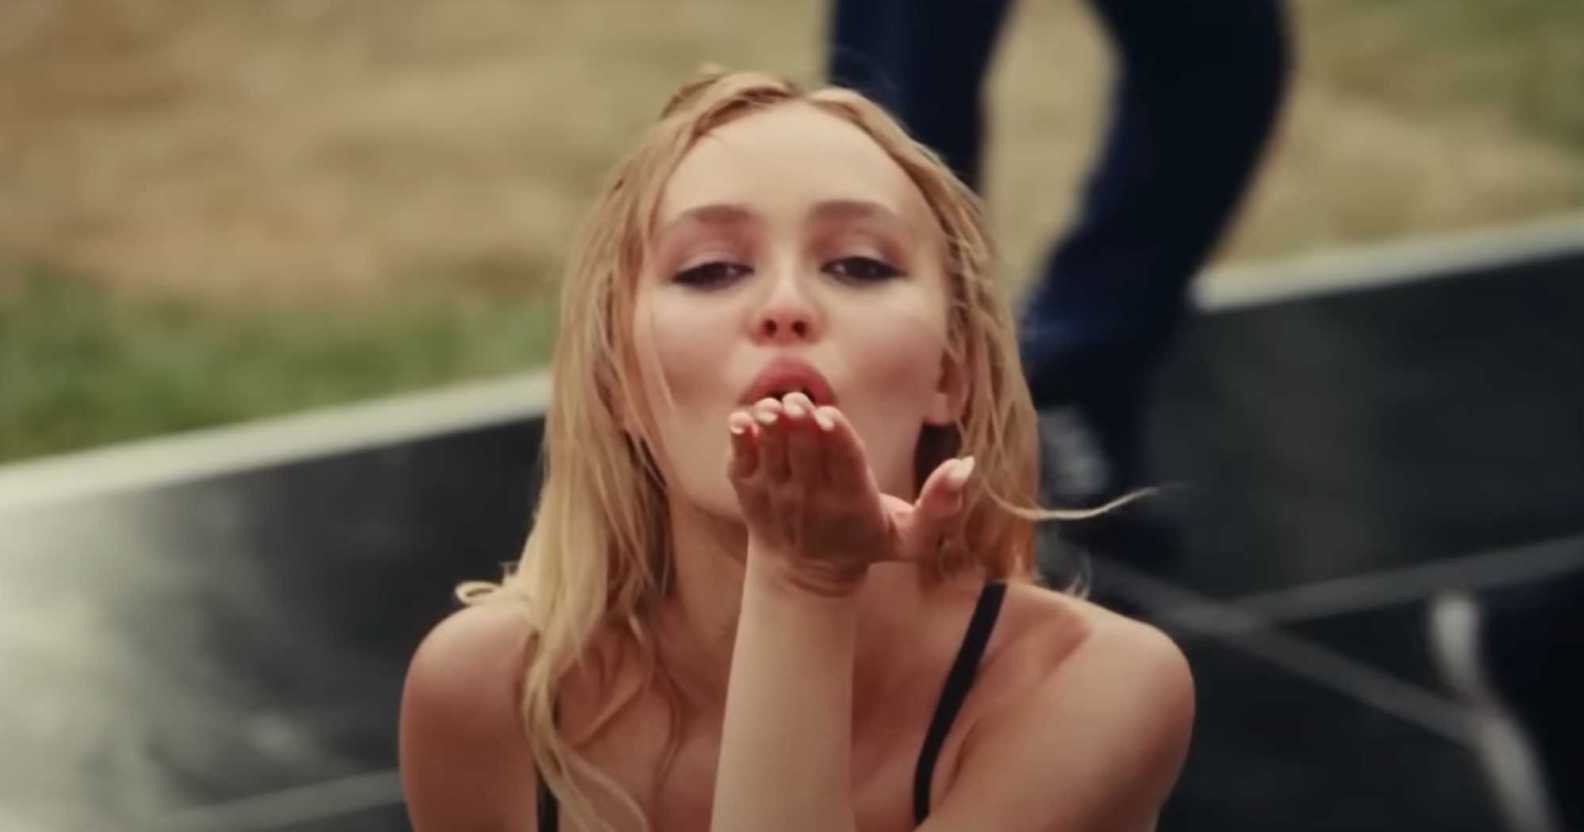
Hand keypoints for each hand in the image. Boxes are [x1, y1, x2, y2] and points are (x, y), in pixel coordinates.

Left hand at [726, 391, 975, 596]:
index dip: (836, 439)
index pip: (845, 465)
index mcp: (853, 503)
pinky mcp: (750, 492)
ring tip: (771, 407)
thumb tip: (966, 463)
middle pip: (806, 456)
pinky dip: (741, 442)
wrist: (805, 572)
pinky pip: (743, 463)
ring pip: (773, 457)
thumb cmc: (866, 540)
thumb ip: (941, 505)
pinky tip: (742, 420)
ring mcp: (777, 497)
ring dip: (771, 430)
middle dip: (801, 427)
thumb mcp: (911, 536)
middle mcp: (812, 501)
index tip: (827, 415)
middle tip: (798, 401)